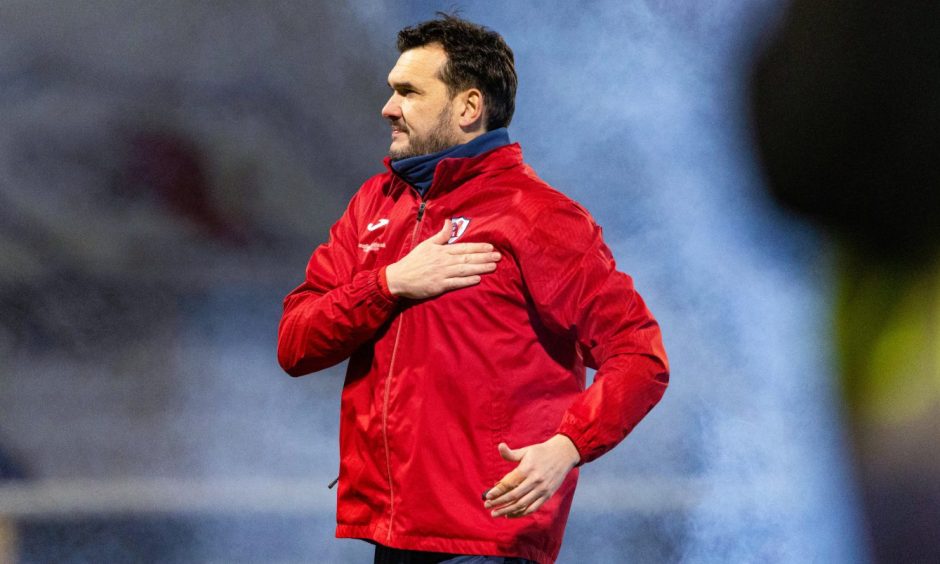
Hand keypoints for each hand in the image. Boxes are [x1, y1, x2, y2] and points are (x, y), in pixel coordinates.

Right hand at [385, 219, 500, 298]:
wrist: (399, 278)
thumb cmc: (413, 261)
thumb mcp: (426, 244)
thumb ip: (440, 235)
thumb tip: (449, 222)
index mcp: (441, 250)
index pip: (463, 247)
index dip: (478, 247)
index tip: (490, 247)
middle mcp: (443, 261)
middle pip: (467, 258)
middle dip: (484, 257)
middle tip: (498, 257)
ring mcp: (442, 273)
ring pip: (464, 269)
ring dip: (480, 268)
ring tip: (493, 267)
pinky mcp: (439, 285)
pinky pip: (456, 282)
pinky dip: (467, 280)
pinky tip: (478, 279)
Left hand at [483, 434, 580, 517]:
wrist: (564, 455)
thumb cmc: (541, 452)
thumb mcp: (526, 451)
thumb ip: (511, 453)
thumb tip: (499, 446)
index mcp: (527, 469)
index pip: (509, 483)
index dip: (497, 491)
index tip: (487, 496)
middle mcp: (535, 480)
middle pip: (513, 496)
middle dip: (499, 502)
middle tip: (487, 506)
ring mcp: (542, 489)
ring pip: (522, 504)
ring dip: (507, 510)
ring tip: (495, 513)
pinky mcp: (547, 495)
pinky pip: (532, 508)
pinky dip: (521, 513)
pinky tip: (510, 514)